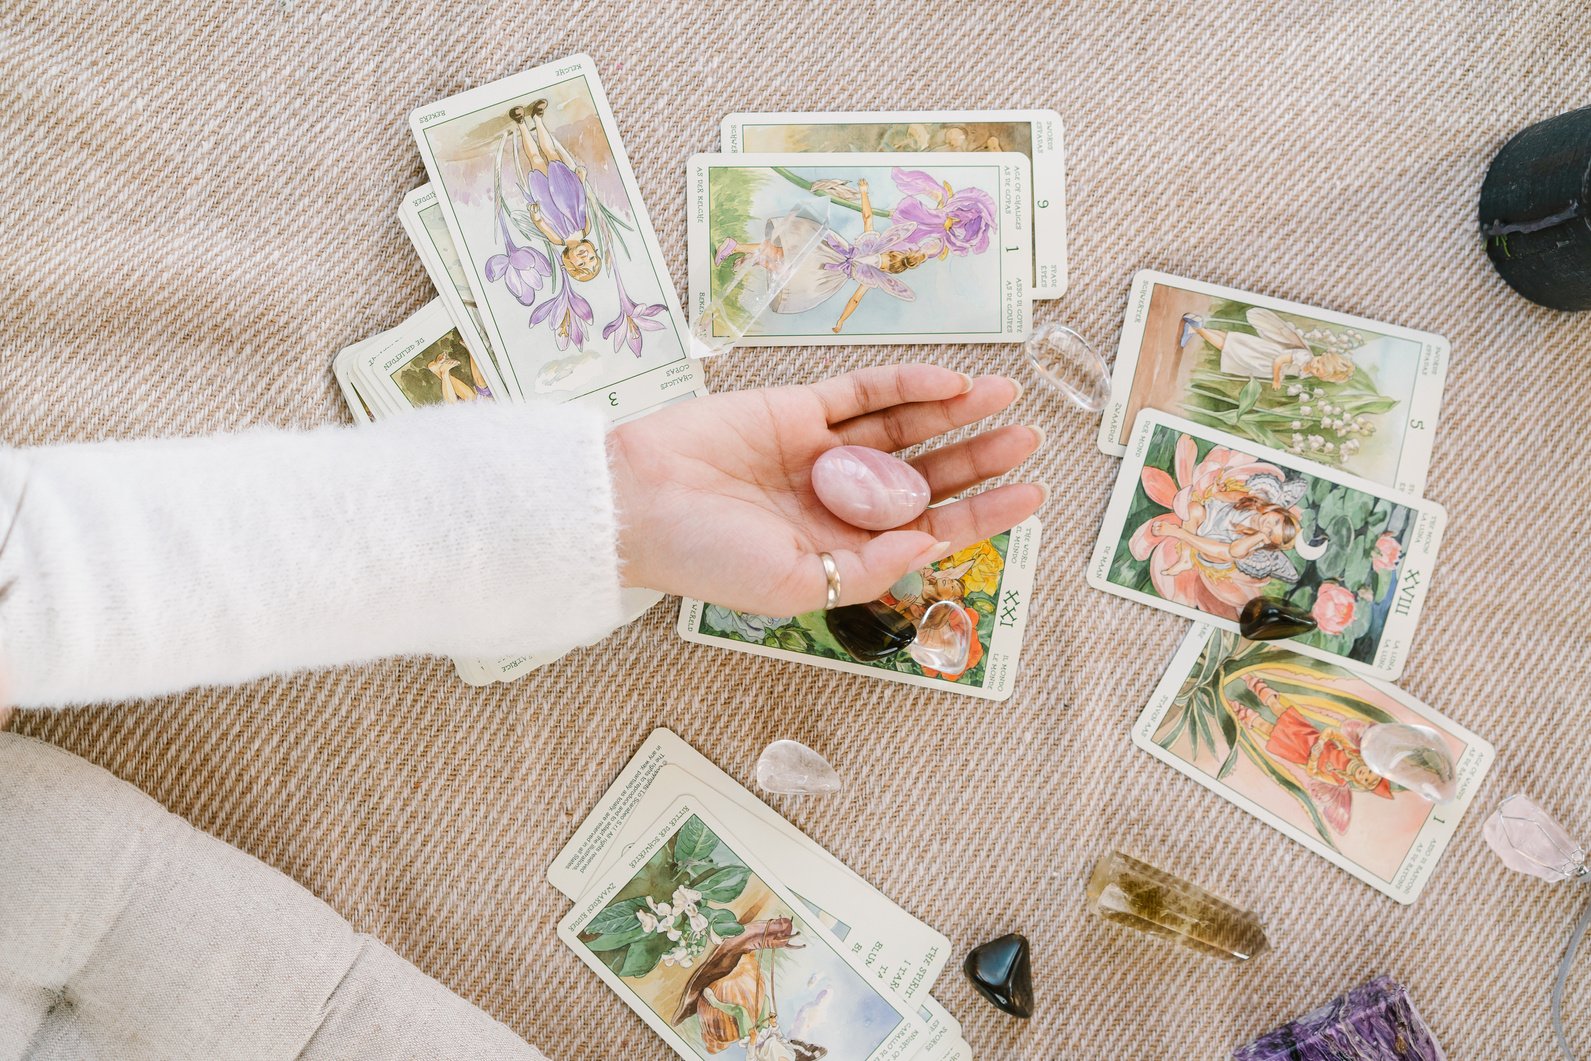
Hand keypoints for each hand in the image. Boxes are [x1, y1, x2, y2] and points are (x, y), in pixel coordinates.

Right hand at [610, 364, 1044, 614]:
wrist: (632, 502)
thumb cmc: (704, 558)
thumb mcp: (793, 584)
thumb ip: (867, 567)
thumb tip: (932, 542)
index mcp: (840, 549)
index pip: (930, 529)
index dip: (983, 513)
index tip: (1032, 495)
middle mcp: (837, 499)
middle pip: (925, 474)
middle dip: (978, 457)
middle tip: (1028, 439)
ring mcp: (819, 449)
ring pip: (904, 426)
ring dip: (955, 412)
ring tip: (1006, 396)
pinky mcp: (796, 407)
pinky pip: (863, 391)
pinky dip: (906, 383)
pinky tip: (950, 381)